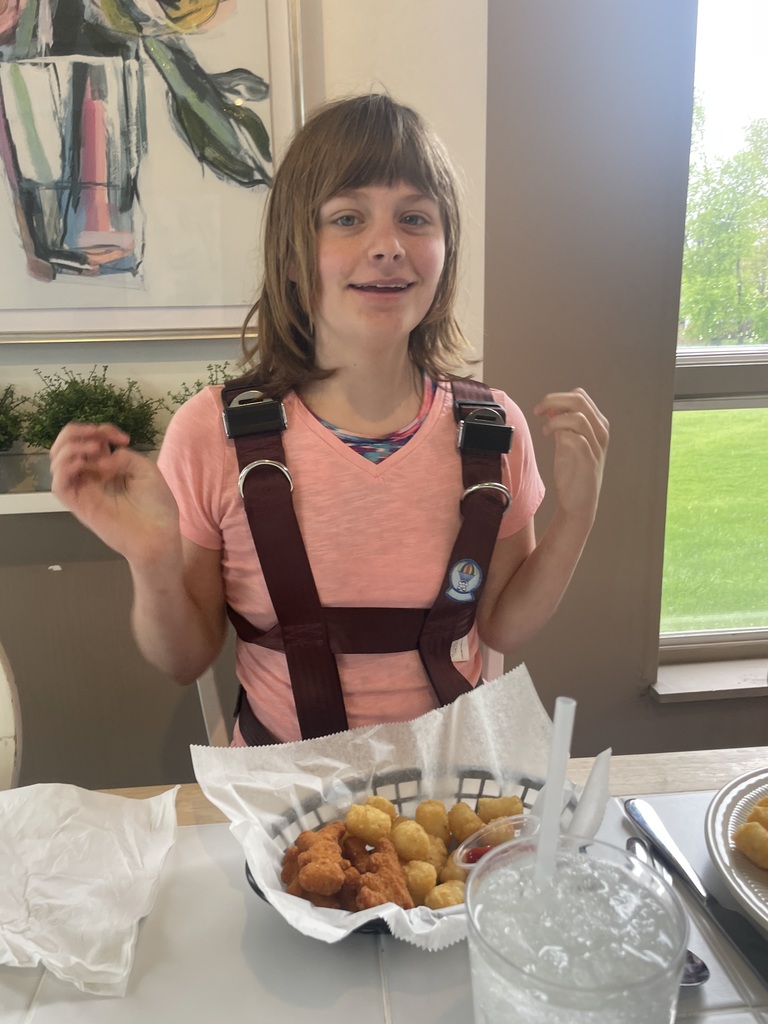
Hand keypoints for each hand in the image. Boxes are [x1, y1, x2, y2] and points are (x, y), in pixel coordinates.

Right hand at [50, 422, 179, 564]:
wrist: (159, 536)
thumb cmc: (157, 506)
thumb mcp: (147, 470)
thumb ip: (123, 457)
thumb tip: (100, 460)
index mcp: (107, 466)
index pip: (89, 440)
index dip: (101, 430)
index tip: (123, 438)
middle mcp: (91, 476)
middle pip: (65, 446)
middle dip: (77, 432)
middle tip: (99, 437)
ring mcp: (84, 491)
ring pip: (56, 462)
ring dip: (70, 447)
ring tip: (94, 449)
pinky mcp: (80, 506)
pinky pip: (59, 485)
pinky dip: (64, 468)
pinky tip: (83, 464)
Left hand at [533, 389, 608, 526]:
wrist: (577, 502)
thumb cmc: (573, 472)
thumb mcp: (565, 441)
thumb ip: (561, 423)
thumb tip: (551, 407)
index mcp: (597, 424)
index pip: (580, 396)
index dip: (557, 397)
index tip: (541, 408)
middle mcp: (600, 432)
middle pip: (579, 401)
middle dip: (553, 401)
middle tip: (538, 411)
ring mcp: (596, 446)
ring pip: (578, 417)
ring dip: (556, 420)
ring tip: (545, 431)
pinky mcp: (589, 461)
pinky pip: (578, 439)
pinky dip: (561, 434)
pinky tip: (552, 439)